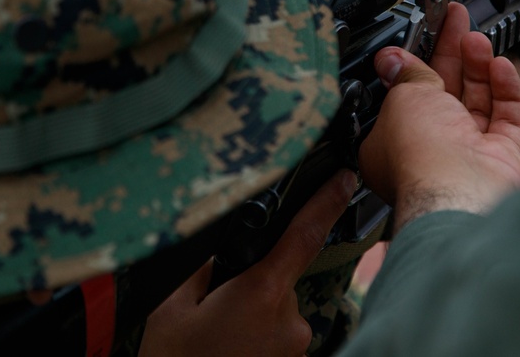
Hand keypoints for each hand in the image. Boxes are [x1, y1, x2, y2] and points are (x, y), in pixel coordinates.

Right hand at [139, 170, 357, 356]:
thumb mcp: (173, 305)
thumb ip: (203, 265)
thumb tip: (221, 247)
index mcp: (262, 292)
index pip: (304, 235)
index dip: (327, 201)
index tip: (345, 178)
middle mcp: (289, 320)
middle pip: (279, 278)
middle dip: (253, 282)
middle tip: (216, 308)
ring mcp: (295, 348)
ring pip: (276, 309)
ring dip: (253, 313)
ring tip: (217, 337)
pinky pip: (277, 336)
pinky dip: (255, 336)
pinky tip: (229, 349)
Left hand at [359, 6, 519, 233]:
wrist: (462, 191)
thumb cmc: (421, 155)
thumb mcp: (404, 97)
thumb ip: (407, 74)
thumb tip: (391, 59)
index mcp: (392, 145)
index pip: (404, 96)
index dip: (414, 62)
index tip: (423, 35)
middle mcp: (429, 152)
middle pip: (443, 94)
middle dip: (451, 55)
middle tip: (457, 22)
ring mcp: (467, 156)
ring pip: (475, 102)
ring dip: (477, 67)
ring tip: (478, 38)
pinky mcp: (501, 158)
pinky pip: (505, 117)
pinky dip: (505, 90)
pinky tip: (501, 64)